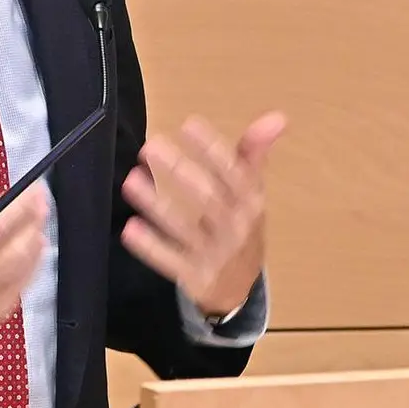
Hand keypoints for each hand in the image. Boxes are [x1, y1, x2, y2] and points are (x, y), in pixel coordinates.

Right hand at [0, 151, 46, 374]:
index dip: (19, 208)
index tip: (34, 193)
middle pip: (13, 255)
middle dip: (32, 228)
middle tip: (43, 209)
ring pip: (15, 284)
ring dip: (32, 258)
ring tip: (40, 238)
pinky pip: (3, 309)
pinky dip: (18, 288)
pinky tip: (22, 276)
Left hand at [121, 112, 284, 319]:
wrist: (239, 291)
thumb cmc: (240, 228)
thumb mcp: (251, 193)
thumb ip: (253, 154)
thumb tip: (278, 116)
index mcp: (251, 203)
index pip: (235, 173)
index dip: (213, 149)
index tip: (189, 124)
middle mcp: (236, 228)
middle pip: (209, 198)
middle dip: (180, 171)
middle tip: (150, 147)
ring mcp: (216, 255)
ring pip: (185, 229)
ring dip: (157, 205)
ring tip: (131, 181)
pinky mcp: (195, 278)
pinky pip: (171, 262)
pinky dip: (151, 247)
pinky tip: (130, 228)